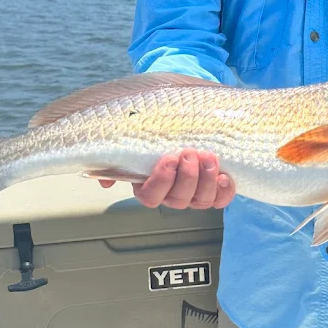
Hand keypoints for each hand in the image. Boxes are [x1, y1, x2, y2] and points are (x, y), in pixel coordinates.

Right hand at [97, 149, 235, 209]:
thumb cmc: (157, 136)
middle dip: (187, 177)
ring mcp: (194, 195)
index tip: (168, 159)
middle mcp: (172, 196)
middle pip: (179, 199)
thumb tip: (103, 180)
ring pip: (201, 201)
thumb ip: (116, 160)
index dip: (161, 181)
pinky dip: (224, 190)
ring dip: (206, 180)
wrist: (183, 127)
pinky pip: (221, 200)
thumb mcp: (134, 144)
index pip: (151, 196)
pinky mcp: (215, 191)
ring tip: (208, 157)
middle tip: (190, 154)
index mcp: (149, 188)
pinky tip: (224, 176)